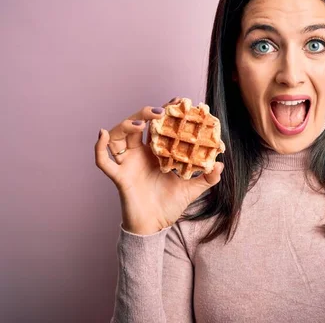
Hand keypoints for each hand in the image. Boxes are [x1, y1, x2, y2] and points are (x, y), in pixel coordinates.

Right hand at [94, 97, 223, 234]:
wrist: (155, 226)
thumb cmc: (170, 206)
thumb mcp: (193, 190)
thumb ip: (207, 178)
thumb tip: (221, 165)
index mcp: (156, 152)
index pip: (158, 125)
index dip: (165, 111)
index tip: (177, 101)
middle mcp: (140, 154)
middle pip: (136, 124)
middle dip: (145, 113)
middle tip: (160, 111)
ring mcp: (128, 163)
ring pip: (118, 136)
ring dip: (125, 125)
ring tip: (139, 123)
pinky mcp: (119, 176)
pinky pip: (103, 161)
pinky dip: (99, 147)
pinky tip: (102, 134)